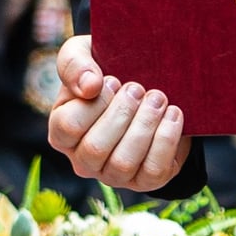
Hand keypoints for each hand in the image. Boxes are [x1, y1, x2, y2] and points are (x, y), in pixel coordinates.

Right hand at [46, 35, 190, 194]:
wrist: (146, 82)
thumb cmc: (106, 70)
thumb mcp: (83, 54)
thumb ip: (75, 63)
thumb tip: (90, 86)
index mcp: (62, 132)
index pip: (68, 126)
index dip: (94, 104)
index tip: (113, 81)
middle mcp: (83, 160)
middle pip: (95, 149)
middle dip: (122, 114)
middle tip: (138, 88)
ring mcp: (113, 175)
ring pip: (123, 163)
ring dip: (145, 126)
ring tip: (158, 98)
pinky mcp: (144, 181)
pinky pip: (153, 171)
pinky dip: (166, 140)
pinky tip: (173, 115)